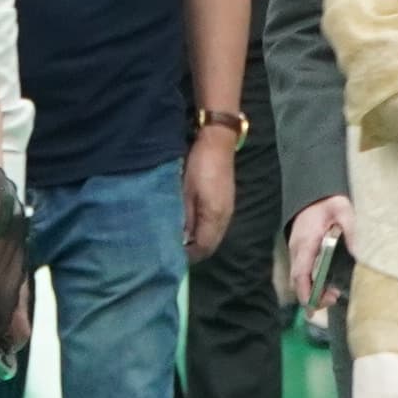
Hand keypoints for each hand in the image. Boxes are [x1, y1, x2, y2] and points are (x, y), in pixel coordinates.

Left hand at [182, 128, 238, 263]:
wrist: (217, 142)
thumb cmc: (199, 165)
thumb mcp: (185, 191)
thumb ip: (183, 216)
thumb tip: (179, 238)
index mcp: (215, 217)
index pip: (203, 248)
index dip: (187, 256)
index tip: (170, 256)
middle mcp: (224, 218)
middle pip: (210, 245)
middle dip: (193, 251)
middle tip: (172, 249)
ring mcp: (227, 210)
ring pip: (213, 236)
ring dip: (198, 240)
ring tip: (178, 238)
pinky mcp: (225, 203)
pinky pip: (215, 225)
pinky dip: (202, 230)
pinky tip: (189, 224)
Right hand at [282, 196, 352, 312]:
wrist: (314, 193)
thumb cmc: (327, 202)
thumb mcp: (343, 210)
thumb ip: (352, 230)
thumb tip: (359, 254)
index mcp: (305, 242)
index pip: (300, 273)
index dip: (305, 292)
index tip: (313, 307)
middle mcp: (297, 250)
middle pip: (297, 281)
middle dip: (311, 296)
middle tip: (333, 298)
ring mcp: (297, 251)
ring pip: (299, 279)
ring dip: (312, 290)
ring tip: (332, 294)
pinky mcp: (301, 252)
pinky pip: (302, 273)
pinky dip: (312, 283)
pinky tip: (327, 285)